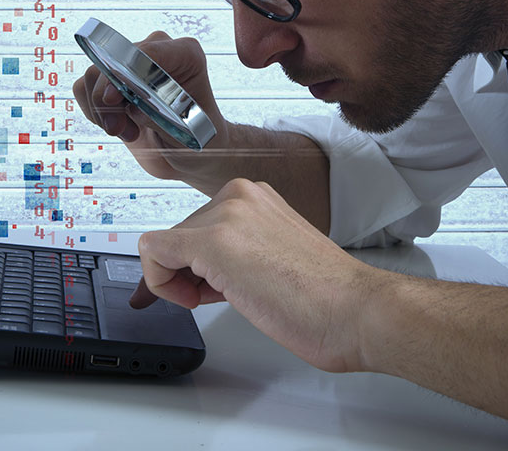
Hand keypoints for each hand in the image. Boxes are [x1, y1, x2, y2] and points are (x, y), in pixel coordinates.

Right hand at [72, 31, 230, 182]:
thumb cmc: (200, 141)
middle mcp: (157, 52)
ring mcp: (131, 64)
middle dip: (107, 98)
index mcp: (185, 54)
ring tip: (126, 131)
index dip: (124, 72)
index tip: (112, 99)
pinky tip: (118, 126)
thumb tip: (130, 106)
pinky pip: (84, 87)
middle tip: (117, 129)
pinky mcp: (112, 81)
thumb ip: (159, 114)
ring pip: (94, 74)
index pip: (147, 51)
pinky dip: (93, 112)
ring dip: (101, 110)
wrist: (191, 155)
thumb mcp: (188, 131)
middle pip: (113, 60)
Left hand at [129, 177, 370, 373]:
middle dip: (190, 274)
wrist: (355, 311)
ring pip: (165, 245)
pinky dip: (160, 283)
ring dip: (182, 281)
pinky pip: (153, 252)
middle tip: (222, 297)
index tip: (204, 288)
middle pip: (180, 235)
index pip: (199, 226)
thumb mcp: (272, 256)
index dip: (196, 266)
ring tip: (227, 297)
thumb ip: (238, 251)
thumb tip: (201, 270)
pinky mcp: (213, 241)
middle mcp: (239, 196)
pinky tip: (196, 299)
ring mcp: (226, 214)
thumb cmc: (326, 296)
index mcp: (255, 198)